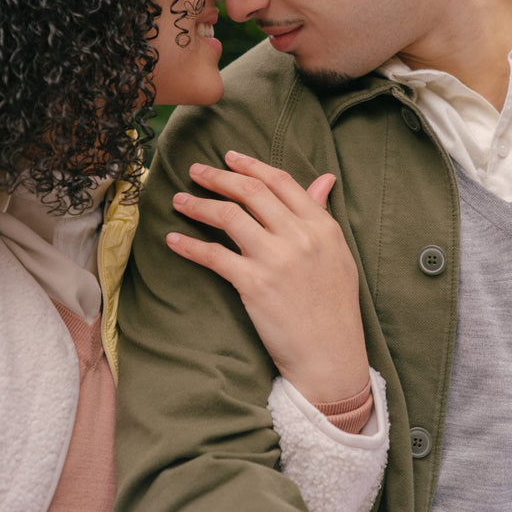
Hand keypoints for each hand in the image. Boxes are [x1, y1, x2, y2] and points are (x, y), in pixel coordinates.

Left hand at [166, 150, 368, 403]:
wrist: (330, 354)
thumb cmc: (335, 307)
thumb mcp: (338, 254)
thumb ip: (323, 215)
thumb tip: (323, 179)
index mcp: (321, 225)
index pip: (281, 182)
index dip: (251, 166)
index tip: (229, 157)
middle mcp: (299, 236)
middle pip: (250, 192)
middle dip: (218, 177)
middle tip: (195, 171)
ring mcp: (275, 259)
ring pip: (228, 216)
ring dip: (198, 204)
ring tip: (179, 200)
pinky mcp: (253, 284)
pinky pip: (214, 255)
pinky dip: (189, 245)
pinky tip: (173, 240)